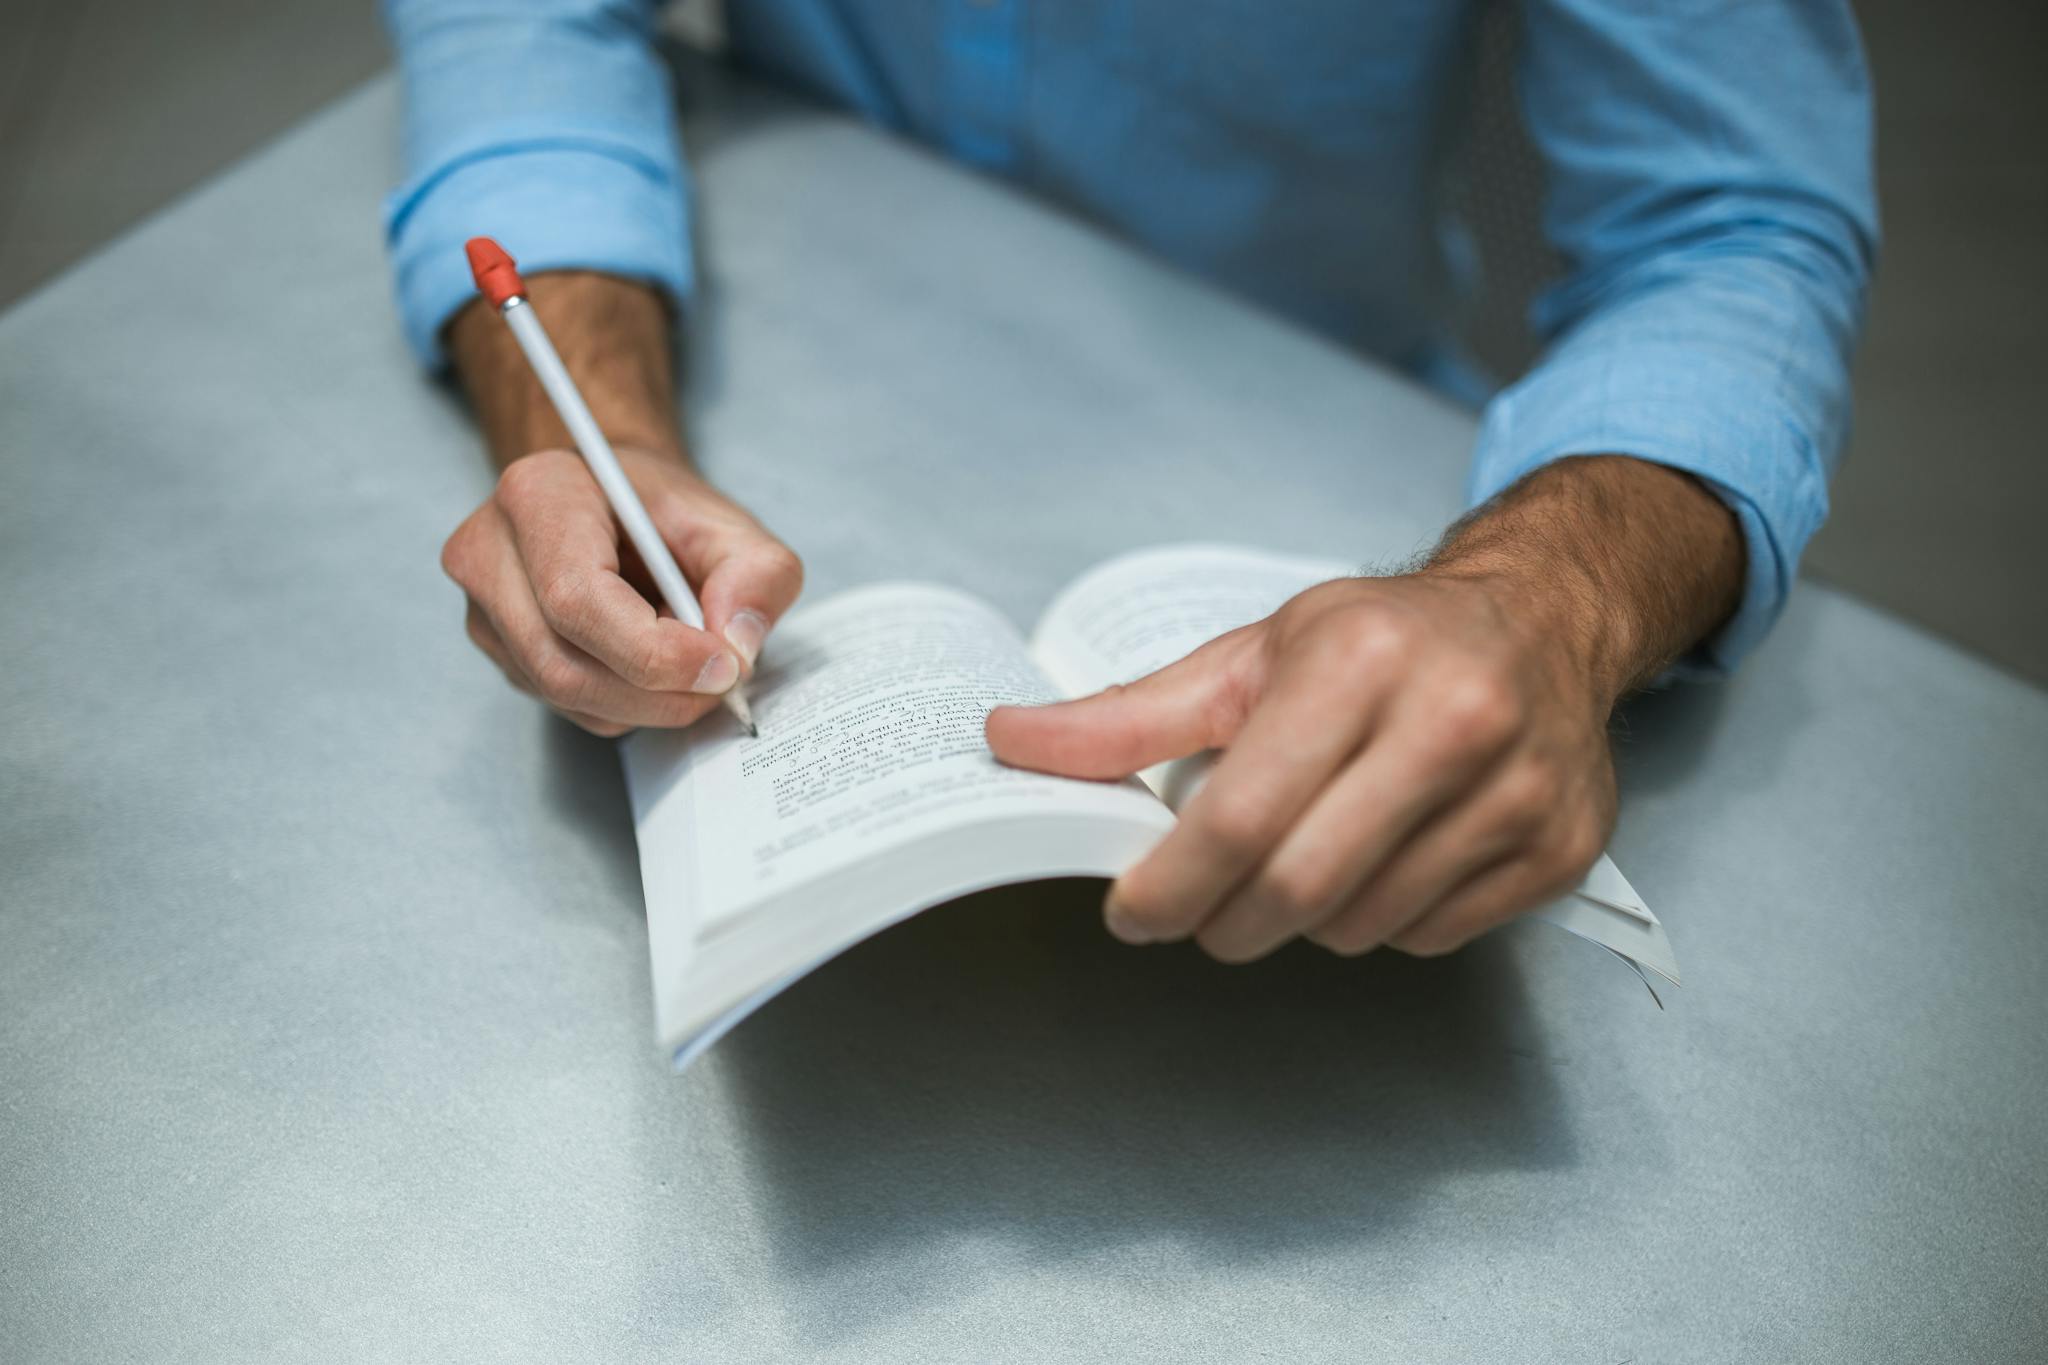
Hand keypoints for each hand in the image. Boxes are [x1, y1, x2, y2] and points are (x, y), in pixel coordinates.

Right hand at [440, 444, 802, 735]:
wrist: (616, 506)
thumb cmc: (663, 510)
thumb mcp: (731, 524)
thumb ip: (757, 574)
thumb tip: (737, 645)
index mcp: (537, 496)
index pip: (577, 600)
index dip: (654, 651)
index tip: (723, 664)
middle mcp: (488, 553)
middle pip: (563, 663)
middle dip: (657, 691)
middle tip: (723, 679)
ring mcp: (484, 609)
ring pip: (565, 695)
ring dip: (647, 703)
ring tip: (693, 664)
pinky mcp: (500, 652)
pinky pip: (567, 706)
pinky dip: (626, 705)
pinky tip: (653, 667)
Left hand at [989, 568, 1619, 960]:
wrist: (1546, 618)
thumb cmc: (1384, 638)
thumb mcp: (1253, 655)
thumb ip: (1131, 714)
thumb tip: (1010, 740)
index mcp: (1359, 662)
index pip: (1239, 818)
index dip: (1168, 886)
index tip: (1132, 910)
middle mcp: (1452, 722)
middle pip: (1298, 889)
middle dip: (1225, 922)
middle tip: (1203, 910)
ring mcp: (1519, 791)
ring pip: (1362, 925)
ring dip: (1305, 921)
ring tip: (1307, 856)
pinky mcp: (1559, 849)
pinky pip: (1430, 935)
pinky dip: (1382, 921)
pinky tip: (1384, 859)